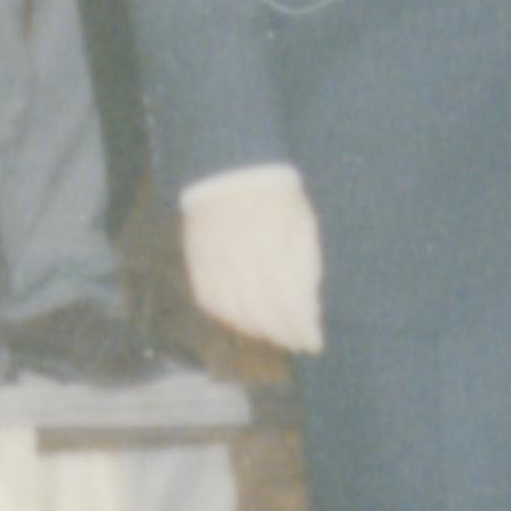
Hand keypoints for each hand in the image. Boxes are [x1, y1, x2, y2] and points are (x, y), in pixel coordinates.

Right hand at [182, 167, 325, 353]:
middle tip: (297, 343)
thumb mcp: (303, 224)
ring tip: (275, 334)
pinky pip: (208, 300)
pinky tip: (243, 320)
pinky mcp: (195, 260)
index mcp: (272, 247)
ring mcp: (213, 261)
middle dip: (283, 335)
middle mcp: (240, 257)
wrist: (229, 167)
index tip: (314, 343)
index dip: (302, 328)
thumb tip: (310, 309)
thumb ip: (308, 266)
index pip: (288, 302)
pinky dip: (227, 316)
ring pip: (233, 312)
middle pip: (261, 313)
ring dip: (257, 330)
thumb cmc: (276, 196)